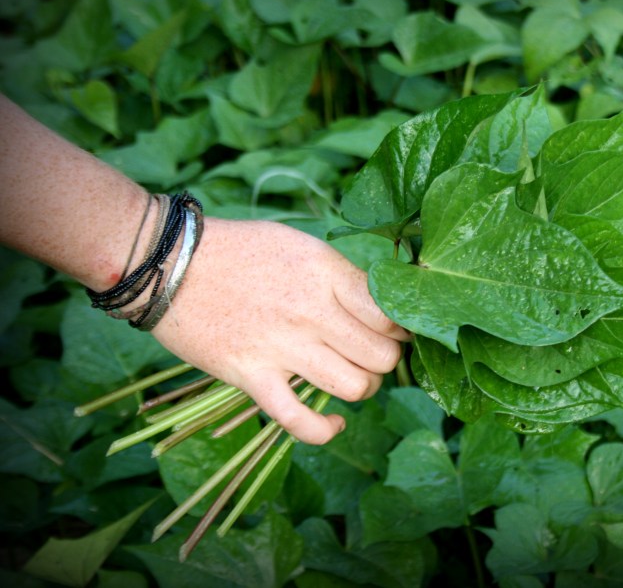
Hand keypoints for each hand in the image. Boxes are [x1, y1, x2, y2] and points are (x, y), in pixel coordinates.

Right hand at [151, 217, 408, 443]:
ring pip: (355, 387)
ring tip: (352, 378)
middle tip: (371, 354)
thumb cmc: (240, 250)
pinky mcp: (252, 377)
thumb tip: (380, 304)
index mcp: (326, 273)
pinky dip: (325, 429)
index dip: (400, 328)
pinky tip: (335, 422)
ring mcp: (283, 346)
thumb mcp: (300, 246)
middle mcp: (312, 311)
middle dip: (386, 360)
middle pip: (381, 355)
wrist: (170, 263)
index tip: (392, 331)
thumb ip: (340, 275)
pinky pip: (301, 420)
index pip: (390, 314)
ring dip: (362, 389)